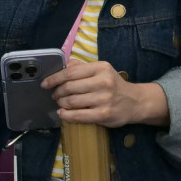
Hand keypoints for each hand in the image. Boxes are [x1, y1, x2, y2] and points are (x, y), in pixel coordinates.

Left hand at [44, 60, 169, 127]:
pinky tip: (63, 114)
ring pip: (71, 102)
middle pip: (69, 88)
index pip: (70, 72)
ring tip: (61, 104)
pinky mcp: (104, 114)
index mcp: (101, 68)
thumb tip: (65, 64)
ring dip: (61, 104)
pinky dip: (66, 115)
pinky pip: (77, 116)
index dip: (54, 78)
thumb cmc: (114, 85)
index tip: (45, 84)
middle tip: (55, 96)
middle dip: (57, 93)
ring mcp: (104, 99)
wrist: (136, 102)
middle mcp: (103, 82)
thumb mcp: (102, 71)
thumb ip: (83, 66)